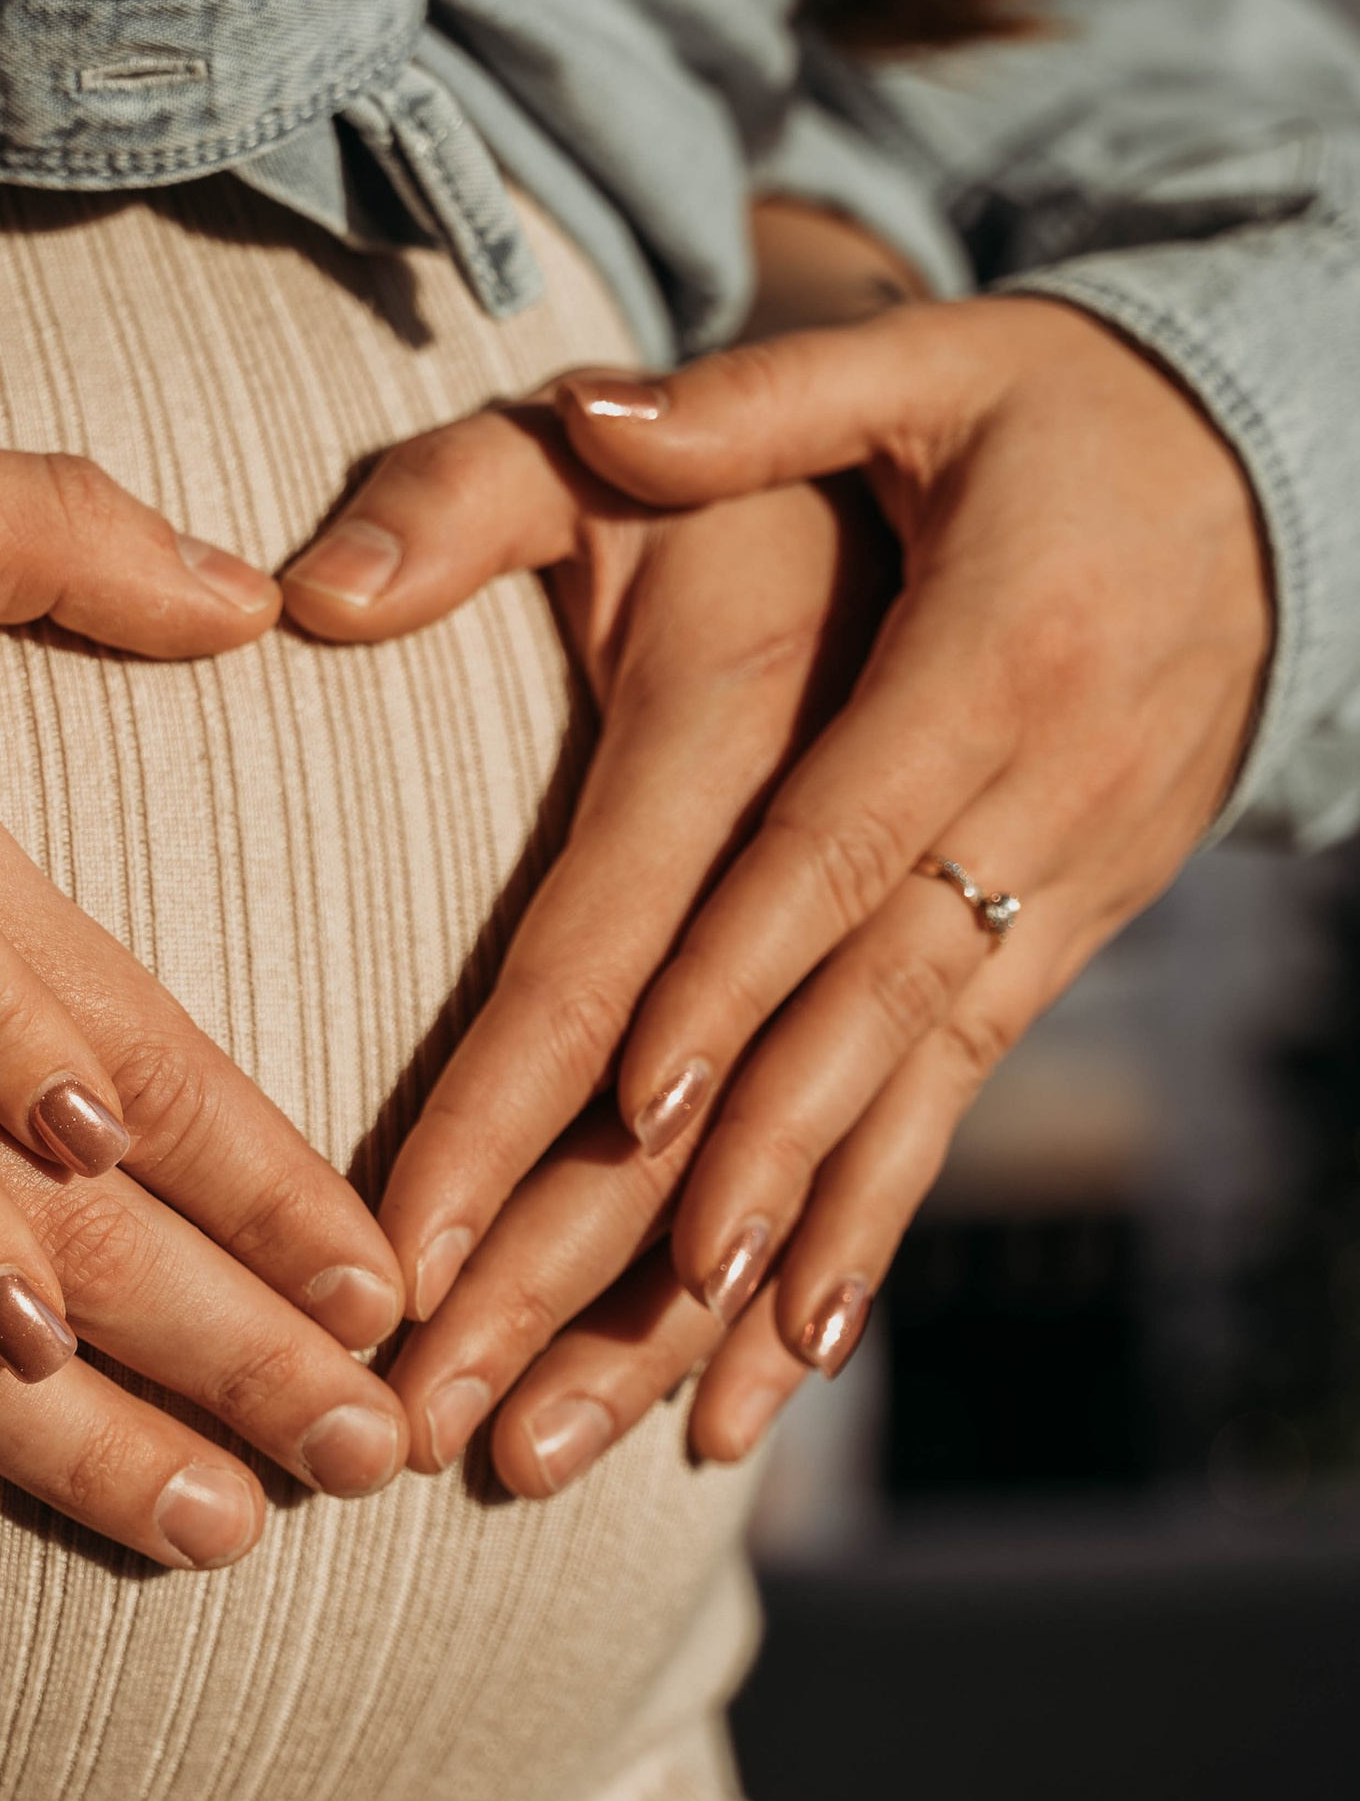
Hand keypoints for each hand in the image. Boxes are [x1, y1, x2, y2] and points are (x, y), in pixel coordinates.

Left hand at [285, 291, 1270, 1491]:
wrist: (1275, 465)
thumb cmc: (1046, 404)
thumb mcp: (910, 367)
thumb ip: (734, 401)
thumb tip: (577, 410)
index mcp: (972, 658)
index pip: (814, 852)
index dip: (718, 989)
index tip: (615, 1125)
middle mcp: (1031, 805)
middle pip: (836, 1031)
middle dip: (689, 1207)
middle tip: (526, 1369)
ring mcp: (1062, 890)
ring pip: (894, 1108)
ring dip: (760, 1272)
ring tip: (625, 1433)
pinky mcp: (1062, 937)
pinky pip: (951, 1107)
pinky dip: (864, 1235)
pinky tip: (779, 1370)